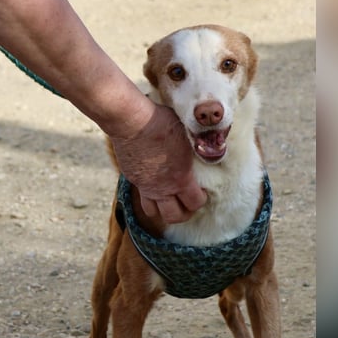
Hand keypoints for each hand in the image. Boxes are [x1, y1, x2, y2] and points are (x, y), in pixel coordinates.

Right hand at [109, 104, 206, 223]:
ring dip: (162, 209)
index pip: (195, 203)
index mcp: (180, 177)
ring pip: (153, 212)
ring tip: (168, 198)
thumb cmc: (161, 123)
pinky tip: (153, 182)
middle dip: (184, 213)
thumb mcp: (187, 134)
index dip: (201, 199)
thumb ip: (195, 149)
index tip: (202, 191)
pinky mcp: (131, 178)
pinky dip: (148, 195)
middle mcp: (162, 187)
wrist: (131, 121)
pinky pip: (141, 195)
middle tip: (187, 201)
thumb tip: (206, 148)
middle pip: (174, 216)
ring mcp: (144, 185)